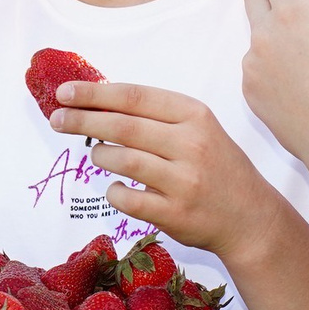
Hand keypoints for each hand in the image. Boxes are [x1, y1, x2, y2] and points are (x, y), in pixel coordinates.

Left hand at [48, 81, 289, 263]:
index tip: (66, 92)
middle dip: (82, 120)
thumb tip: (99, 104)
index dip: (95, 93)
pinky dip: (113, 192)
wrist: (251, 217)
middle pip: (122, 126)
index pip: (135, 96)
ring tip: (98, 155)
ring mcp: (183, 180)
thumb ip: (157, 117)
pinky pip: (127, 199)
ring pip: (122, 161)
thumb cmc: (217, 167)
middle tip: (57, 119)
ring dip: (100, 156)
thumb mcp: (198, 129)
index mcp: (195, 115)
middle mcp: (191, 144)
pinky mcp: (174, 213)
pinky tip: (117, 188)